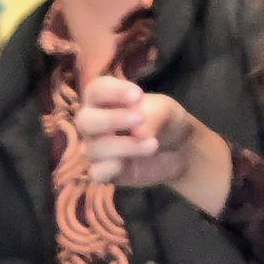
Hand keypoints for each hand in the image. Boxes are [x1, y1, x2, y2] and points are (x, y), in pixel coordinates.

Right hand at [76, 76, 229, 200]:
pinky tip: (125, 164)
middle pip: (85, 121)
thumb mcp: (165, 110)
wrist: (178, 149)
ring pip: (94, 149)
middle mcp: (93, 123)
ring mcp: (96, 148)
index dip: (113, 92)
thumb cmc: (163, 120)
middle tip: (139, 118)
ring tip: (153, 144)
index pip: (96, 91)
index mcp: (103, 99)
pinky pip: (96, 172)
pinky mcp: (105, 172)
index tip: (138, 95)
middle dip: (111, 119)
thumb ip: (152, 116)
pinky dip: (108, 169)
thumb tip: (138, 133)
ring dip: (124, 145)